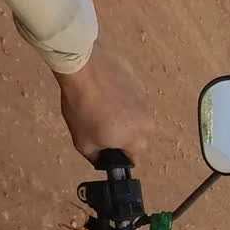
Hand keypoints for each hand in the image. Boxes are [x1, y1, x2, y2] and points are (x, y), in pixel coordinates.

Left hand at [54, 40, 152, 163]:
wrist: (85, 69)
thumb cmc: (83, 108)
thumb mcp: (82, 142)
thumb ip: (96, 158)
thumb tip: (102, 160)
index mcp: (137, 140)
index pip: (132, 158)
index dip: (116, 154)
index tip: (103, 146)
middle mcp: (147, 123)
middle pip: (136, 136)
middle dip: (121, 134)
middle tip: (99, 124)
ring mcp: (145, 101)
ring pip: (135, 116)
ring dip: (122, 115)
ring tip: (100, 105)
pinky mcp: (139, 83)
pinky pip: (132, 98)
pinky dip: (121, 98)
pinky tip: (103, 91)